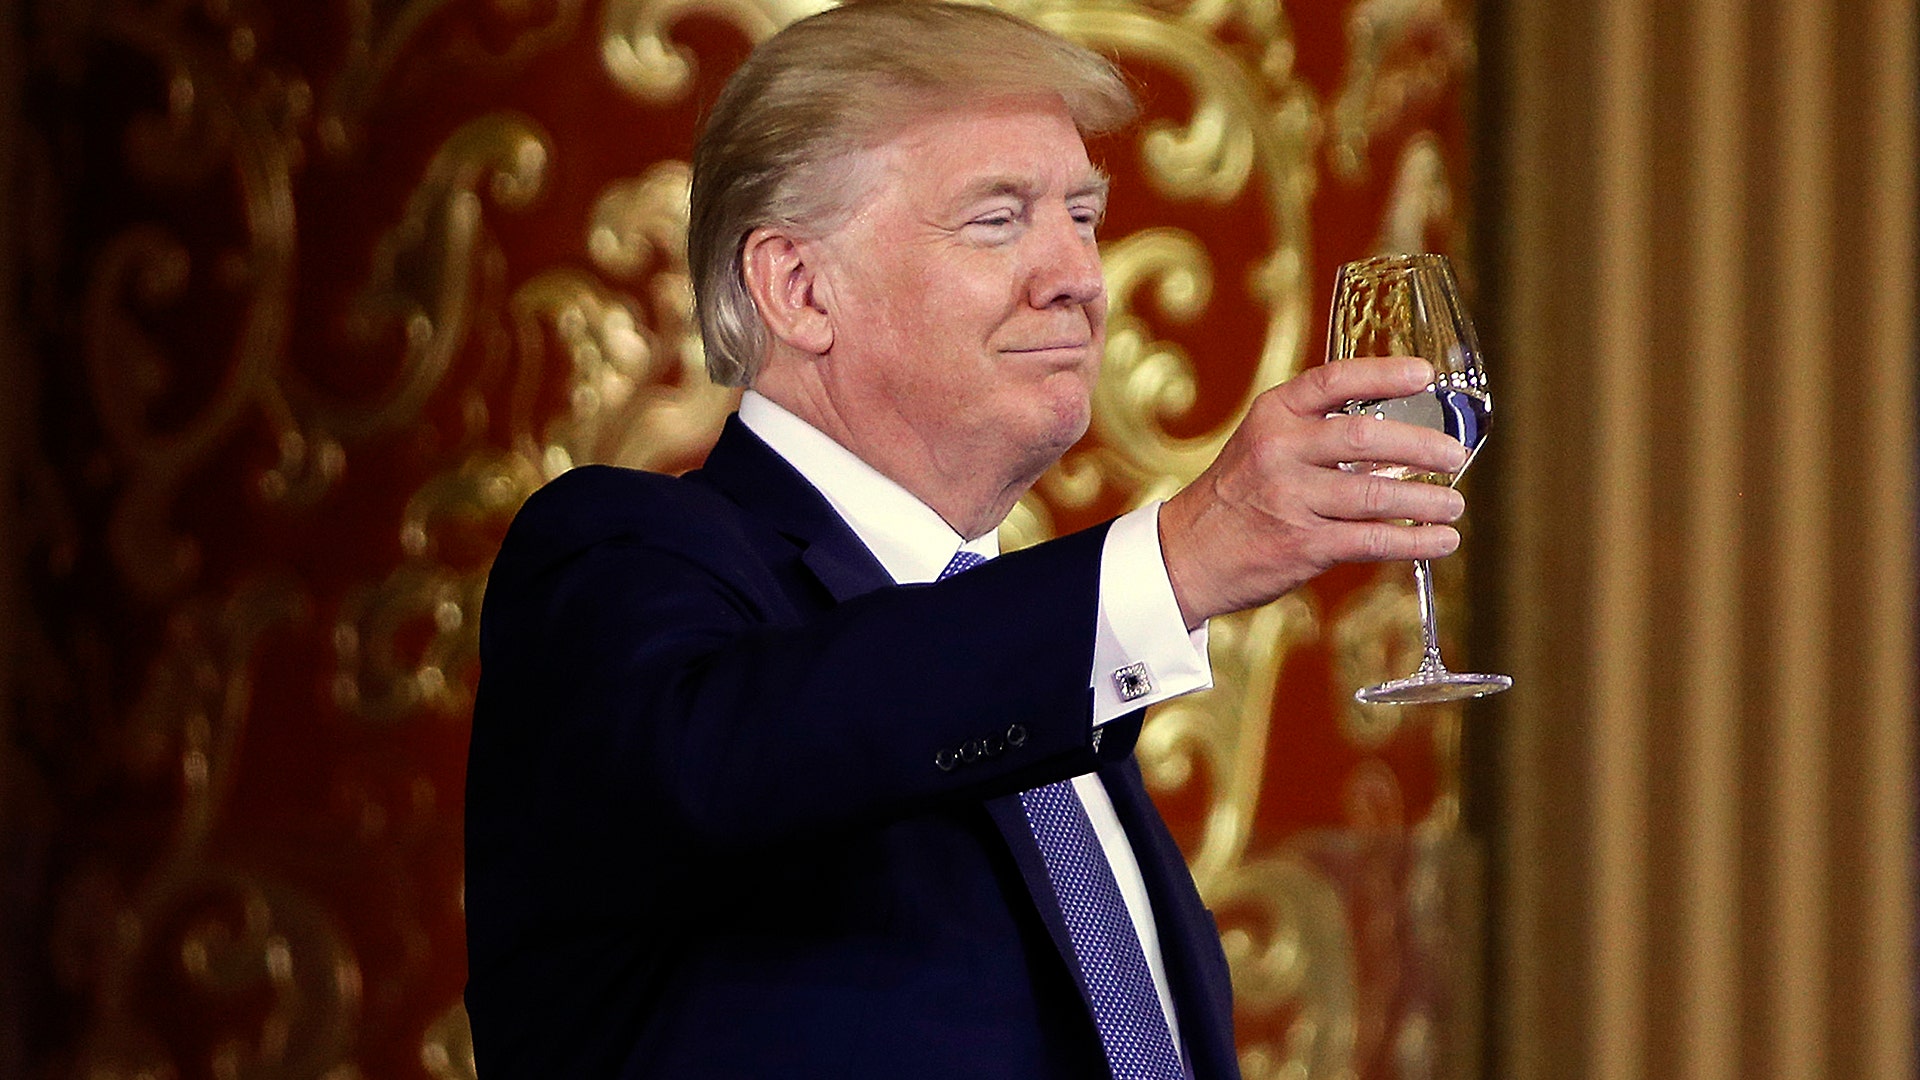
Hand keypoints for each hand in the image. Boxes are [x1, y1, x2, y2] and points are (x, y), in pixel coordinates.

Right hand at [1158, 357, 1470, 627]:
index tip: (1425, 375)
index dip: (1384, 374)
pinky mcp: (1301, 545)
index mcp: (1273, 414)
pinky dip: (1415, 541)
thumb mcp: (1264, 444)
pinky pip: (1372, 541)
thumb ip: (1320, 434)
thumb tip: (1402, 441)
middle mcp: (1279, 451)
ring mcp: (1289, 499)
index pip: (1334, 380)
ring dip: (1427, 501)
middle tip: (1454, 454)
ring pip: (1376, 496)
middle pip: (1366, 438)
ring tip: (1454, 504)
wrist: (1187, 552)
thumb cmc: (1240, 494)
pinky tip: (1440, 541)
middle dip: (1422, 447)